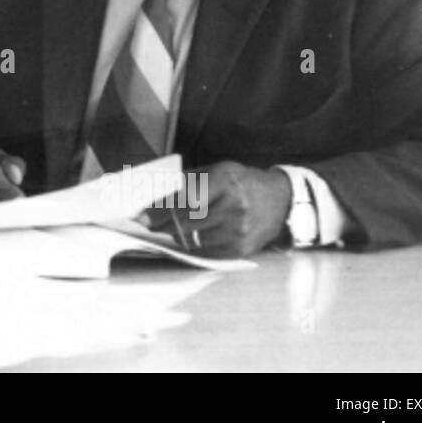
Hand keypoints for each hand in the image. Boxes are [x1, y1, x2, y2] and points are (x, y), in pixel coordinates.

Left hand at [146, 161, 290, 257]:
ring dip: (177, 235)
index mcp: (225, 179)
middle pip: (186, 220)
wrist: (281, 201)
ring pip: (194, 238)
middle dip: (162, 224)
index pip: (184, 197)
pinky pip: (206, 251)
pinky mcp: (241, 248)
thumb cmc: (241, 182)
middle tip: (146, 224)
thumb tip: (153, 197)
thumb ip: (188, 182)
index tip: (140, 214)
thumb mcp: (217, 170)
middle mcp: (234, 204)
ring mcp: (239, 229)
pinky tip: (192, 236)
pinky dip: (195, 245)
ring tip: (171, 228)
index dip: (160, 208)